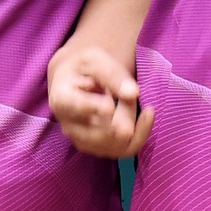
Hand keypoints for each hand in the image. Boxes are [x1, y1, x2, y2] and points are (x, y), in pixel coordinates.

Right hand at [49, 39, 154, 161]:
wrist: (77, 81)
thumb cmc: (84, 68)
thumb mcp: (95, 60)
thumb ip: (112, 74)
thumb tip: (132, 93)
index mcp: (62, 99)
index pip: (75, 107)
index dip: (92, 108)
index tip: (109, 106)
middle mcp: (69, 126)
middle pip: (100, 129)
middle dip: (123, 111)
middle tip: (131, 93)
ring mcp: (83, 140)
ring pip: (115, 141)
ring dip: (131, 119)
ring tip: (132, 98)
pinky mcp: (100, 148)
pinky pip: (125, 149)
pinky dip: (141, 133)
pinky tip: (148, 114)